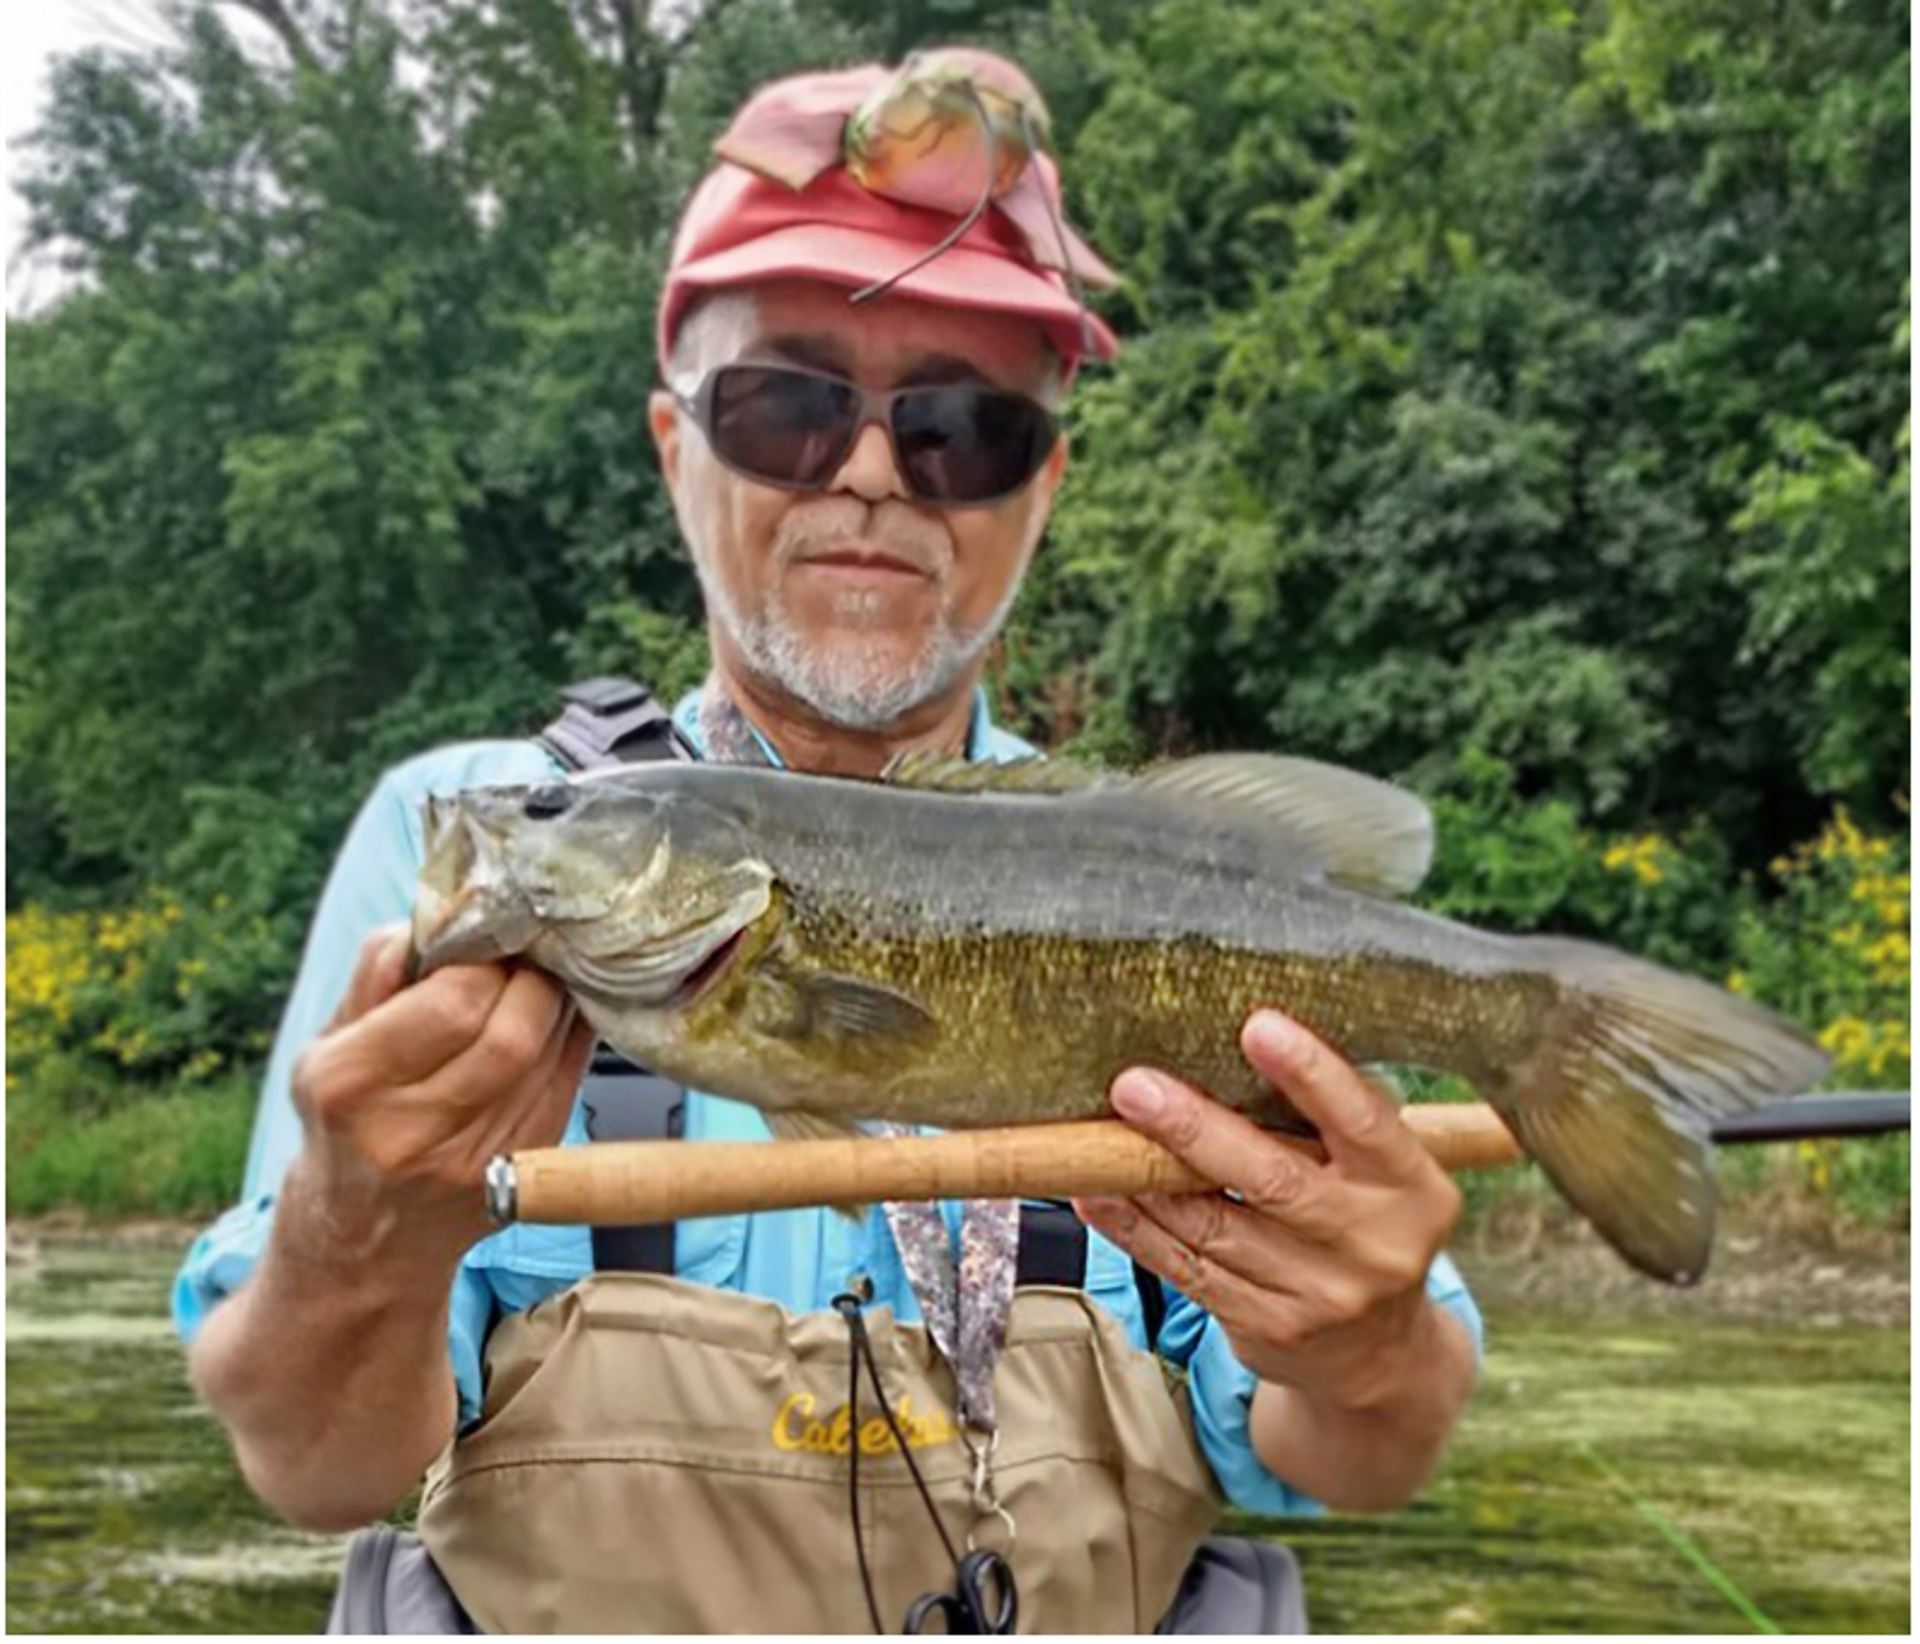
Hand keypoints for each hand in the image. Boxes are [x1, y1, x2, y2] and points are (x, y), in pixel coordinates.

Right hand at [289, 924, 596, 1266]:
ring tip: (540, 978)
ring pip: (548, 1057)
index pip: (453, 1004)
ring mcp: (473, 1160)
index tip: (485, 941)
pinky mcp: (520, 1171)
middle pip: (511, 1034)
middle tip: (525, 955)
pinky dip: (569, 1039)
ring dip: (556, 1003)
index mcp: (351, 1086)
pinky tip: (555, 1017)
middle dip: (530, 979)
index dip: (484, 961)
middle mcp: (411, 1132)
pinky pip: (566, 1084)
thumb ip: (375, 976)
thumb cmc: (344, 1122)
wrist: (363, 1242)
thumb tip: (435, 917)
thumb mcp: (326, 1047)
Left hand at [1075, 1009, 1463, 1412]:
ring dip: (1148, 1179)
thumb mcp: (1380, 1173)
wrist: (1379, 1354)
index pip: (1363, 1121)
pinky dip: (1135, 1230)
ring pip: (1214, 1228)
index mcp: (1413, 1189)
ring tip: (1102, 1136)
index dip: (1311, 1073)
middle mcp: (1373, 1245)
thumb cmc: (1366, 1223)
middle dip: (1196, 1130)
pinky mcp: (1266, 1328)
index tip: (1258, 1027)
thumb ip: (1330, 1122)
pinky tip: (1100, 1197)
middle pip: (1273, 1180)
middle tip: (1136, 1087)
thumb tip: (1239, 1045)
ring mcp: (1320, 1295)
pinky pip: (1186, 1270)